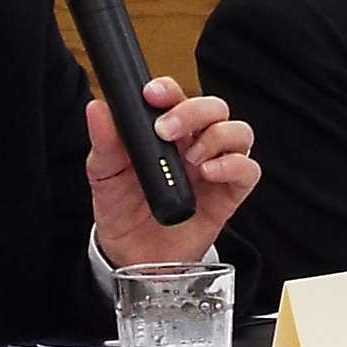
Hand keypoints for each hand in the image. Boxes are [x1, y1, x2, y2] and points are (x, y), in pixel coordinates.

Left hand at [88, 77, 258, 268]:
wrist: (132, 257)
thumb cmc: (121, 210)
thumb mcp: (104, 175)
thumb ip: (104, 142)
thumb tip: (97, 108)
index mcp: (165, 131)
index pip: (177, 96)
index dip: (169, 89)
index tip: (151, 95)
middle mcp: (194, 143)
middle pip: (214, 108)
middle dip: (193, 111)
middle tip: (166, 130)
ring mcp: (214, 167)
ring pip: (238, 131)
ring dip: (217, 137)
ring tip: (191, 158)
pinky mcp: (229, 194)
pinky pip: (249, 170)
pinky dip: (234, 165)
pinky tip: (210, 172)